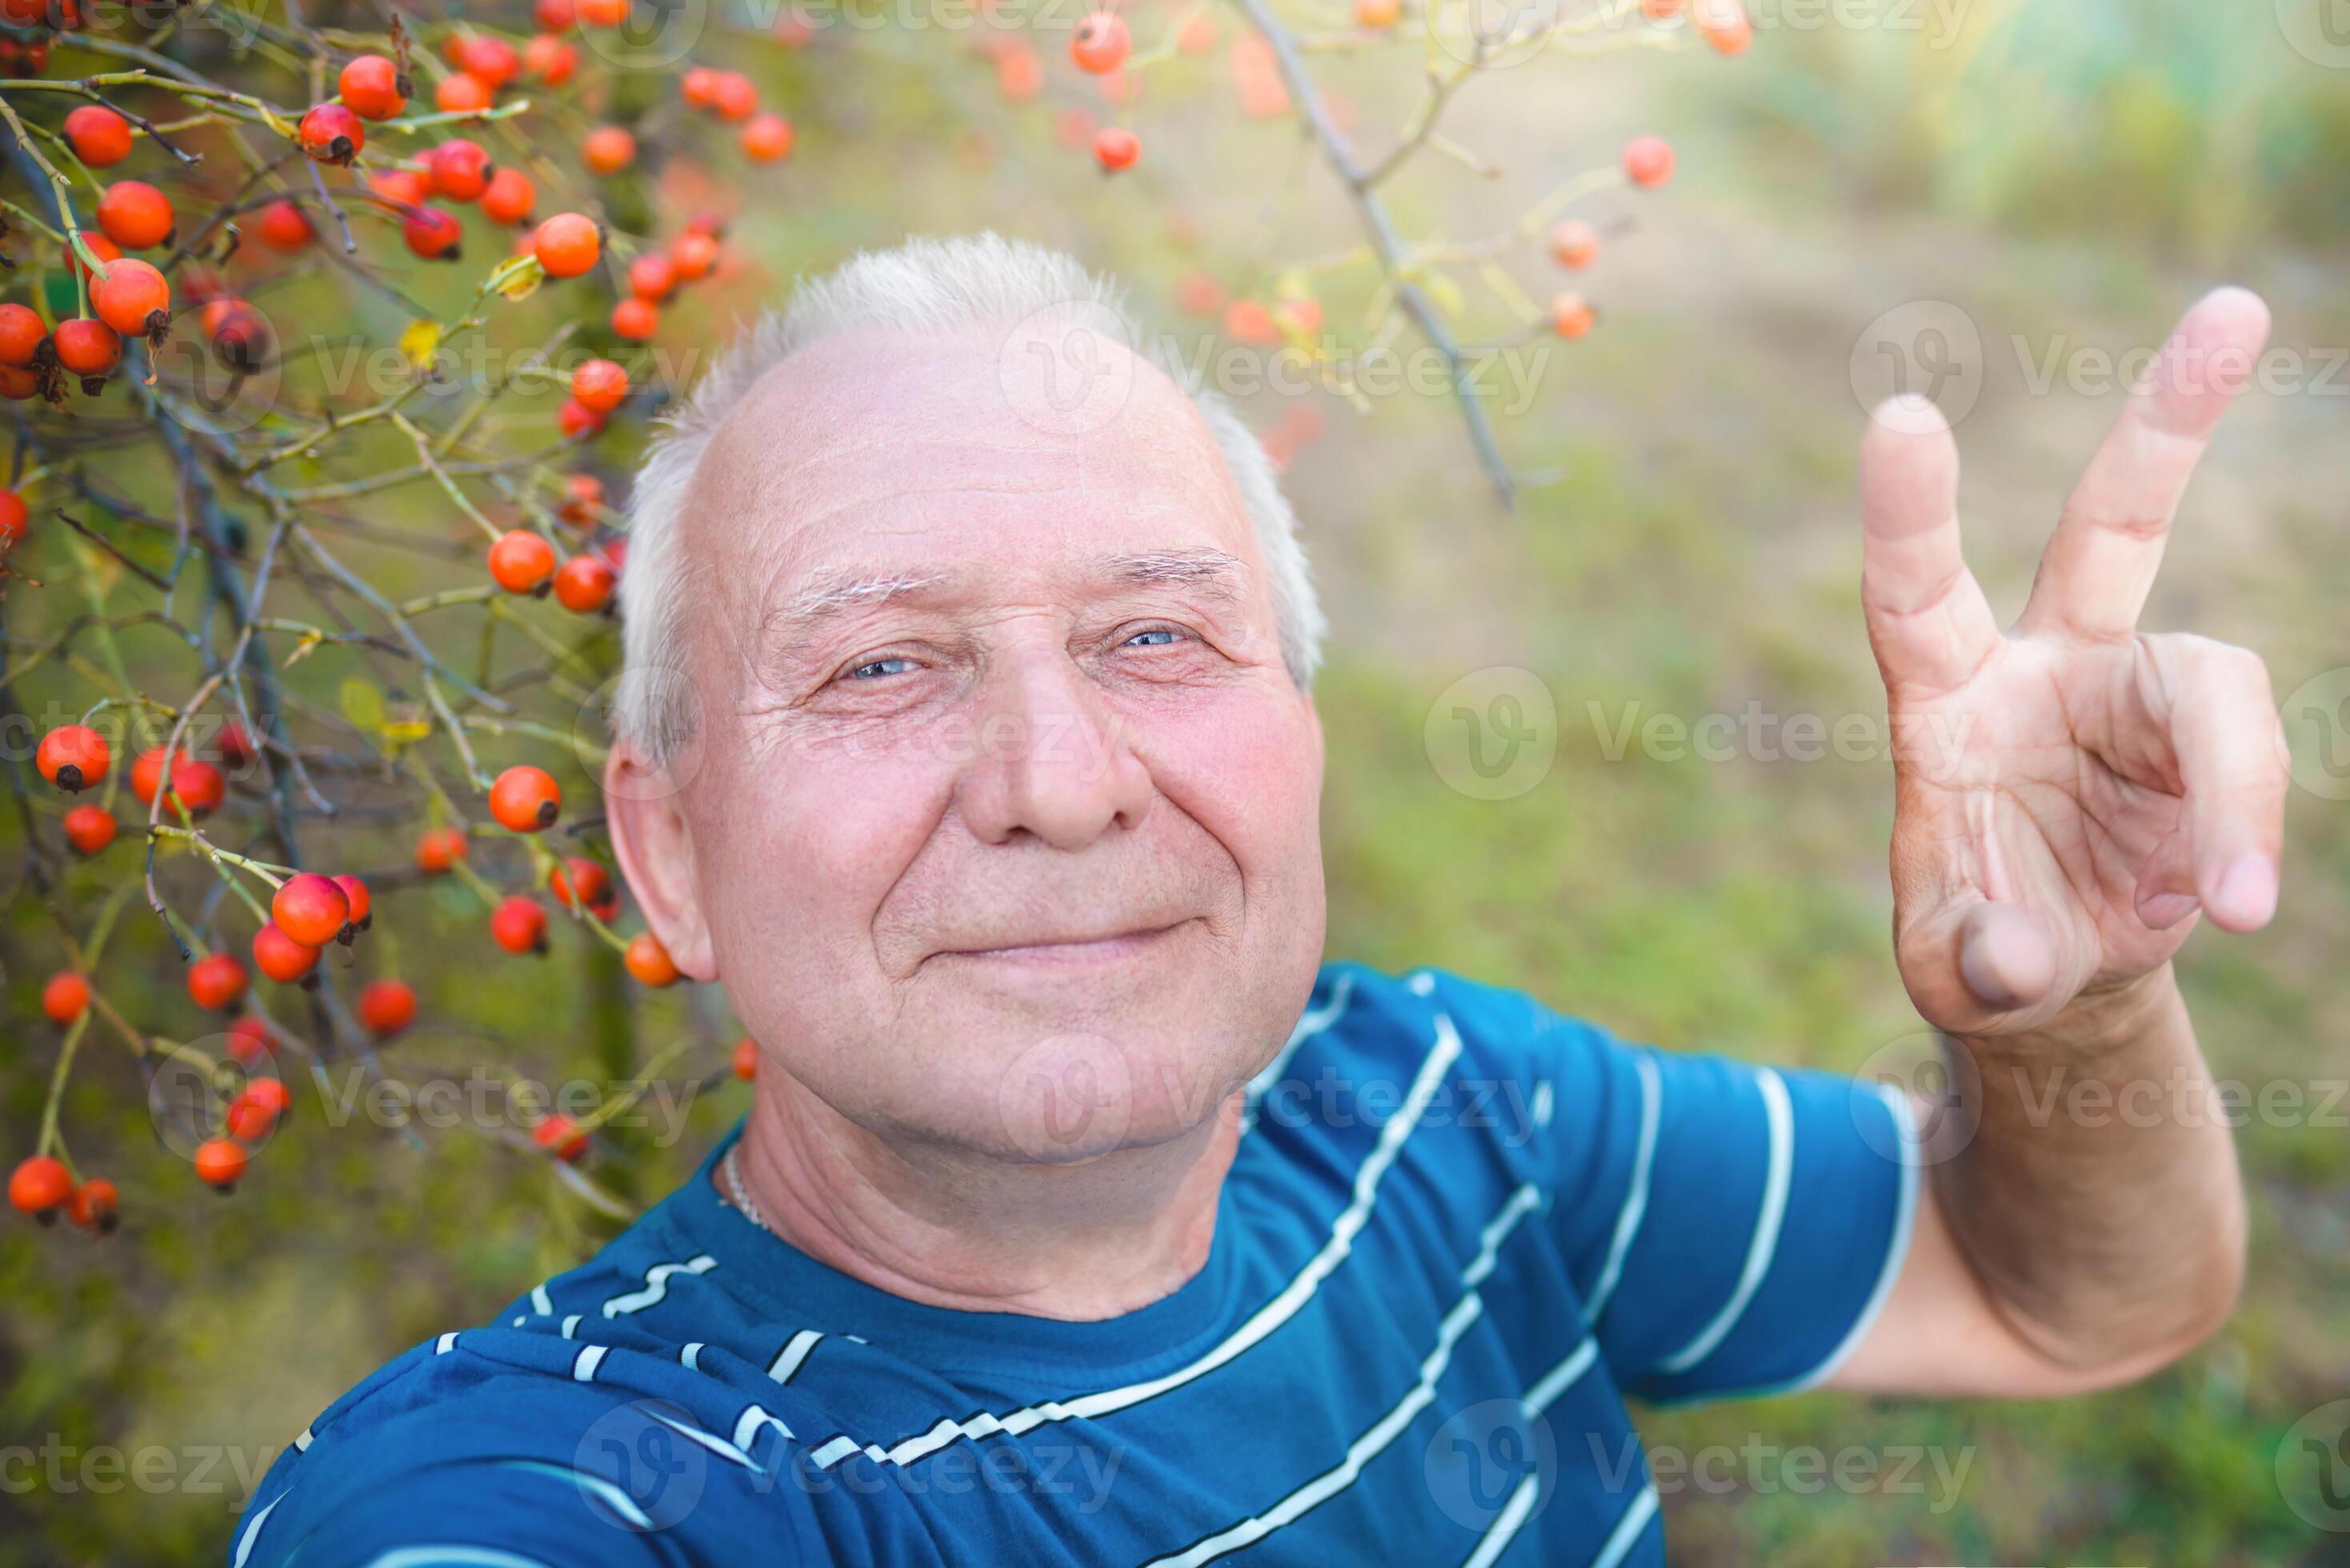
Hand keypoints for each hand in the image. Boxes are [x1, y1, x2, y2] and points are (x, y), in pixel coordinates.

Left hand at [1859, 287, 2288, 1036]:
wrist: (2059, 971)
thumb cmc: (1981, 947)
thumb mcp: (1955, 974)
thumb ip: (1973, 964)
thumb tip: (2020, 955)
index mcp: (1945, 699)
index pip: (1913, 594)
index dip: (1908, 514)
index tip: (1903, 415)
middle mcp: (2046, 667)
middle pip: (2113, 525)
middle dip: (2172, 419)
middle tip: (2236, 304)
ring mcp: (2142, 695)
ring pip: (2215, 685)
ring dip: (2234, 794)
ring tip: (2229, 909)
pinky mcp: (2212, 740)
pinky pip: (2253, 768)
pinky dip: (2246, 840)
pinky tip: (2224, 908)